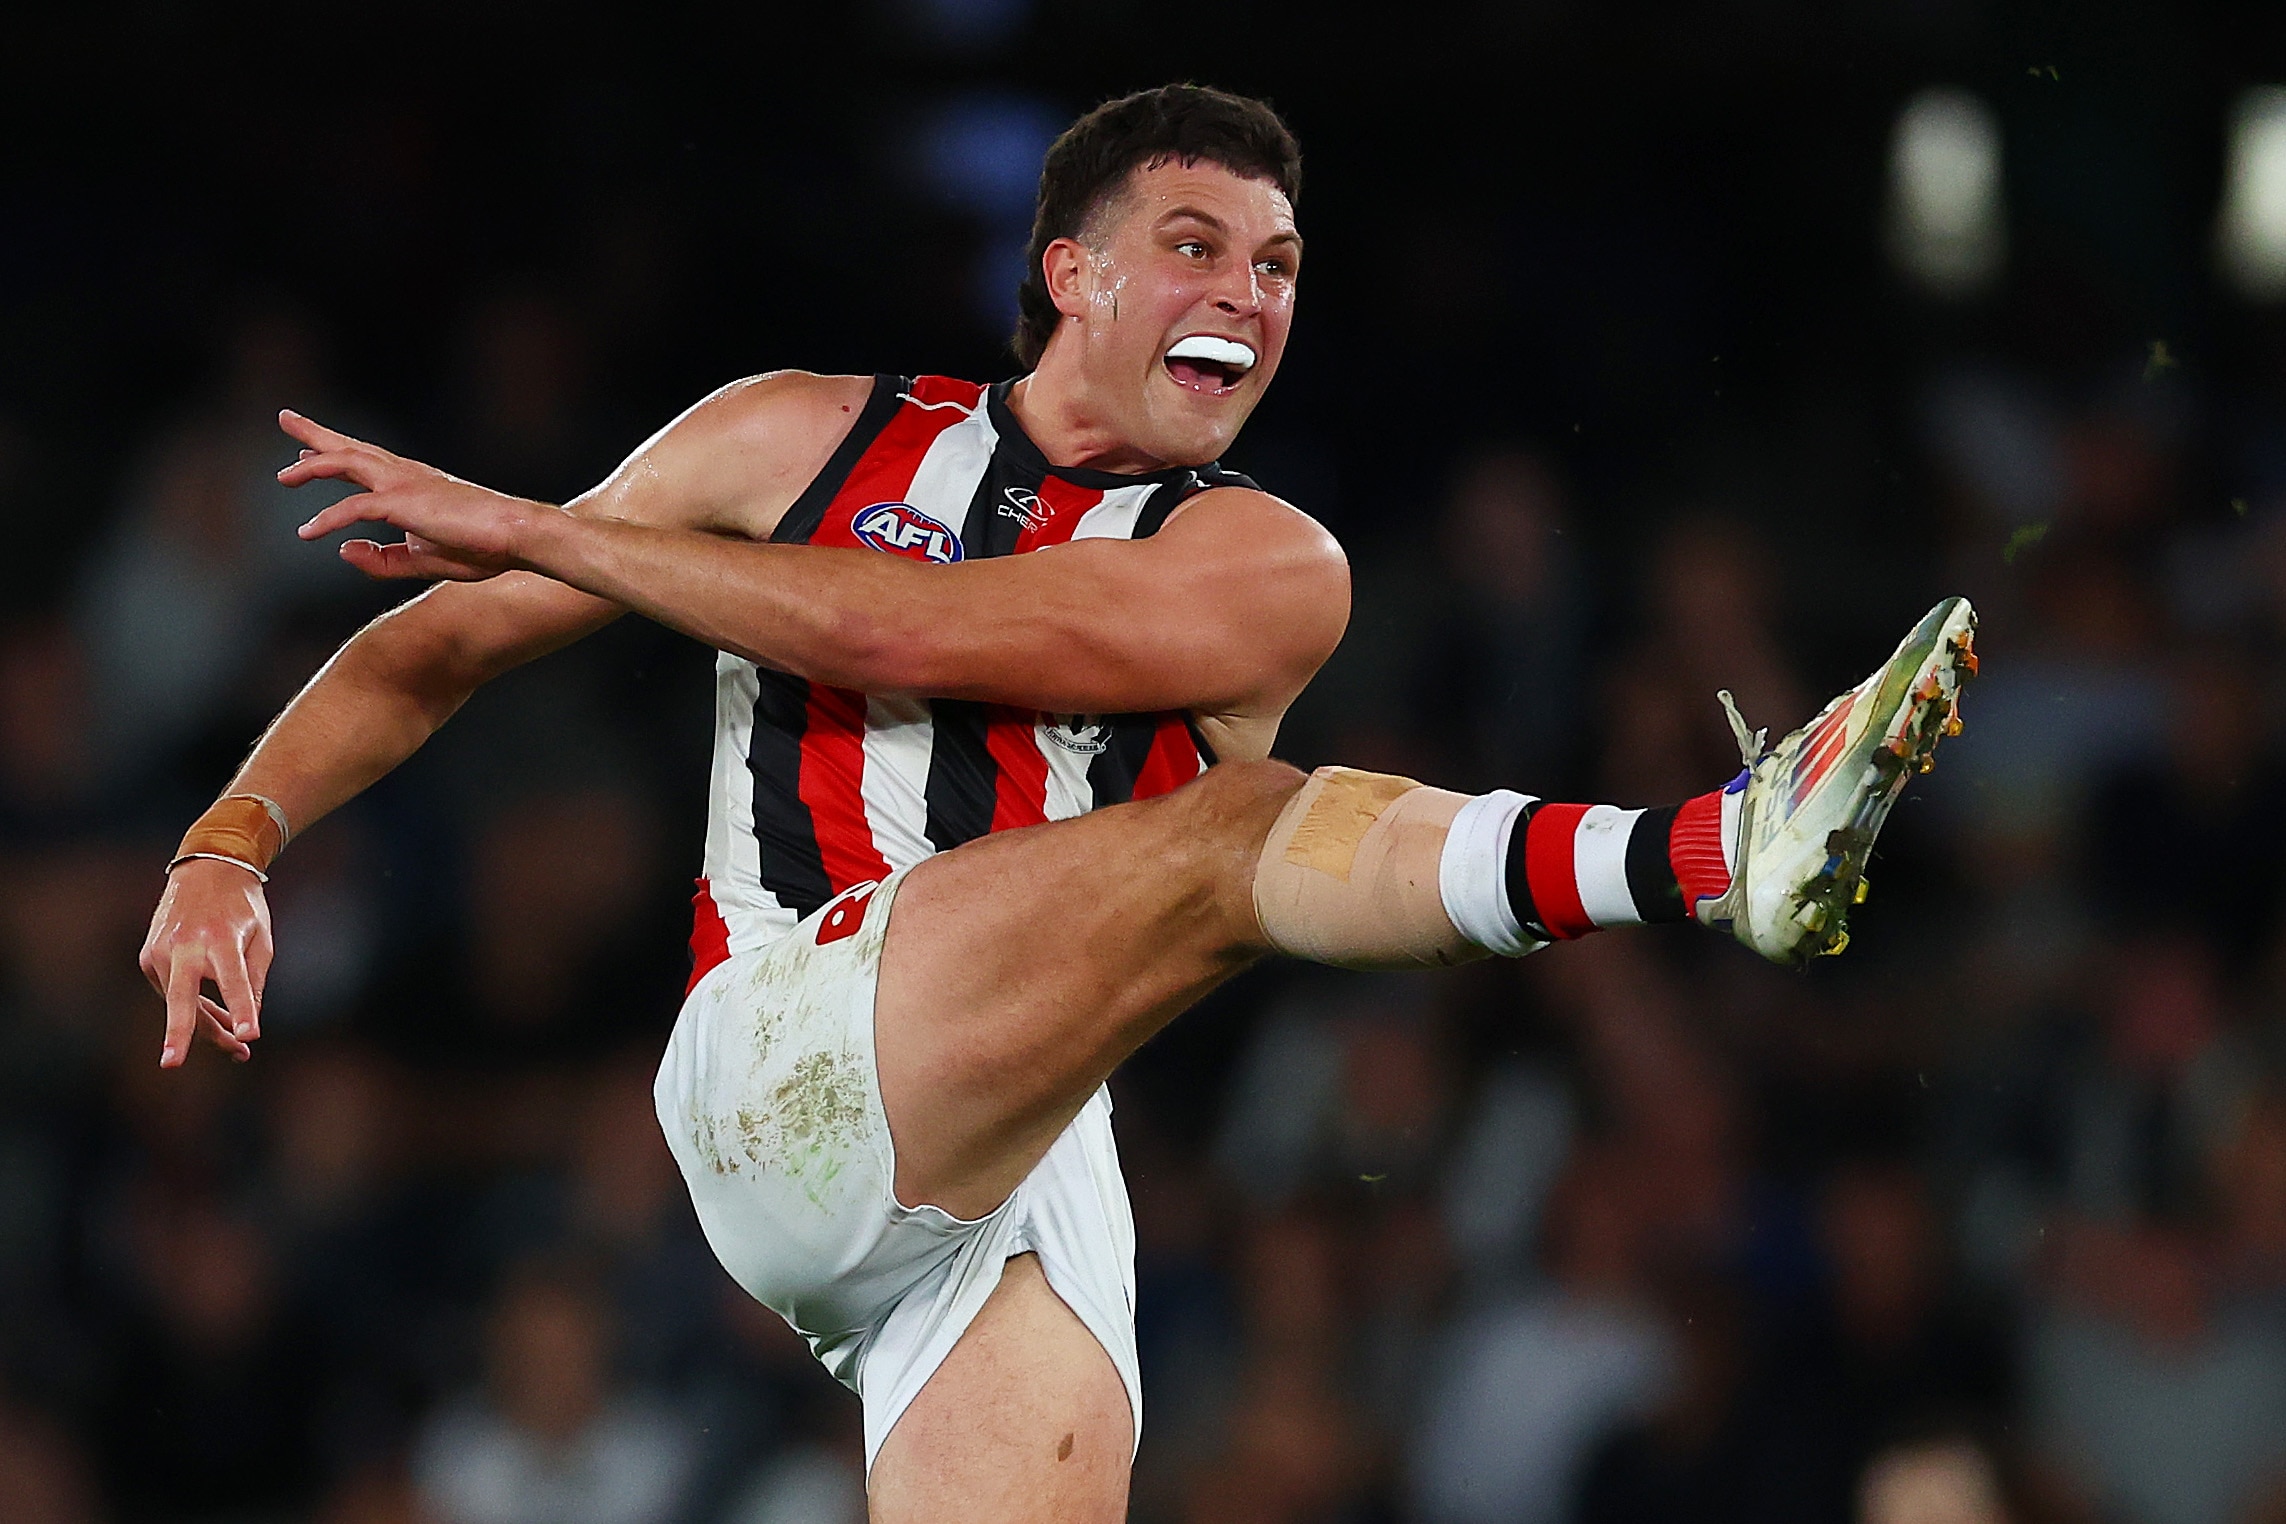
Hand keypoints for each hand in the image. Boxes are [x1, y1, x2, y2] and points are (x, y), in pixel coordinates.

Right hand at [138, 858, 271, 1066]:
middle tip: (171, 1065)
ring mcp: (160, 951)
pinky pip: (173, 992)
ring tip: (240, 1049)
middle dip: (178, 1032)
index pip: (233, 980)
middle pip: (181, 996)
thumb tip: (244, 1024)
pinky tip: (219, 1019)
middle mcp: (185, 945)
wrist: (205, 868)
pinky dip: (194, 1007)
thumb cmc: (242, 907)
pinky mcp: (148, 957)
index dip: (242, 1009)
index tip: (249, 1035)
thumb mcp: (261, 937)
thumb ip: (254, 980)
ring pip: (180, 1003)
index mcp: (221, 938)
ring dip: (208, 1028)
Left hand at [277, 410, 550, 581]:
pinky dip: (327, 519)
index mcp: (413, 485)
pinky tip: (306, 532)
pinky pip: (354, 508)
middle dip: (316, 433)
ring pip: (346, 464)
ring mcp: (404, 485)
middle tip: (287, 417)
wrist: (516, 535)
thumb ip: (382, 558)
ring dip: (313, 466)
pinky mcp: (404, 504)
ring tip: (285, 475)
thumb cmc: (482, 546)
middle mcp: (405, 476)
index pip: (367, 462)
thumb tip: (343, 550)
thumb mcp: (423, 560)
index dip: (335, 453)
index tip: (308, 448)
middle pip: (351, 449)